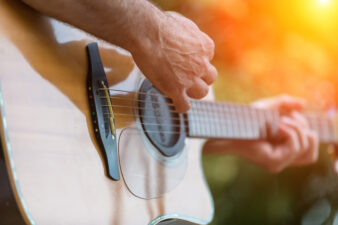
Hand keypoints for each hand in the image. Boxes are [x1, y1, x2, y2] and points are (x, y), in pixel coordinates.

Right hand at [131, 11, 216, 112]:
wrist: (148, 33)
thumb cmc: (160, 25)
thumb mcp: (184, 24)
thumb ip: (190, 35)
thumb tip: (186, 39)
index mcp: (205, 47)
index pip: (208, 58)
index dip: (197, 60)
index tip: (187, 61)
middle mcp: (201, 64)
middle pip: (210, 77)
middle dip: (201, 78)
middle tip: (189, 77)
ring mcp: (190, 79)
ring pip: (202, 92)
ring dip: (193, 92)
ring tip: (183, 90)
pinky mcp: (176, 90)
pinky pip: (184, 106)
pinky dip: (181, 106)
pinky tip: (176, 103)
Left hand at [204, 95, 318, 172]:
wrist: (229, 126)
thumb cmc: (245, 119)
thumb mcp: (268, 108)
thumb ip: (286, 104)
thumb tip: (304, 104)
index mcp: (282, 151)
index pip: (310, 152)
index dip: (308, 132)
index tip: (293, 116)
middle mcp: (282, 160)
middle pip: (310, 148)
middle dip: (303, 127)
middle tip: (286, 117)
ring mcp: (278, 163)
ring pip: (304, 147)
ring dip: (297, 129)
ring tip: (280, 121)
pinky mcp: (274, 162)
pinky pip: (294, 147)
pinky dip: (290, 132)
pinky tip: (278, 125)